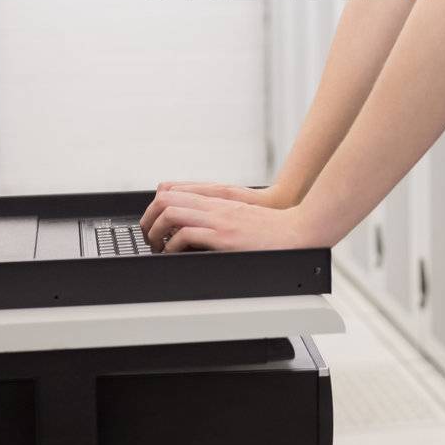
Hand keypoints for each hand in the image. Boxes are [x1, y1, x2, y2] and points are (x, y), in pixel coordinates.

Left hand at [139, 181, 293, 242]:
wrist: (296, 230)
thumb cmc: (271, 228)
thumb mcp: (239, 214)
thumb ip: (218, 214)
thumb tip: (194, 227)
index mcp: (217, 200)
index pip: (172, 190)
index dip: (155, 206)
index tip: (153, 223)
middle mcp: (214, 206)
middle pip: (165, 198)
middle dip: (148, 218)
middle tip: (148, 237)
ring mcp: (219, 220)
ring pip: (171, 212)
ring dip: (155, 231)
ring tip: (156, 246)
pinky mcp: (224, 236)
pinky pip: (187, 234)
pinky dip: (172, 245)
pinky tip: (174, 254)